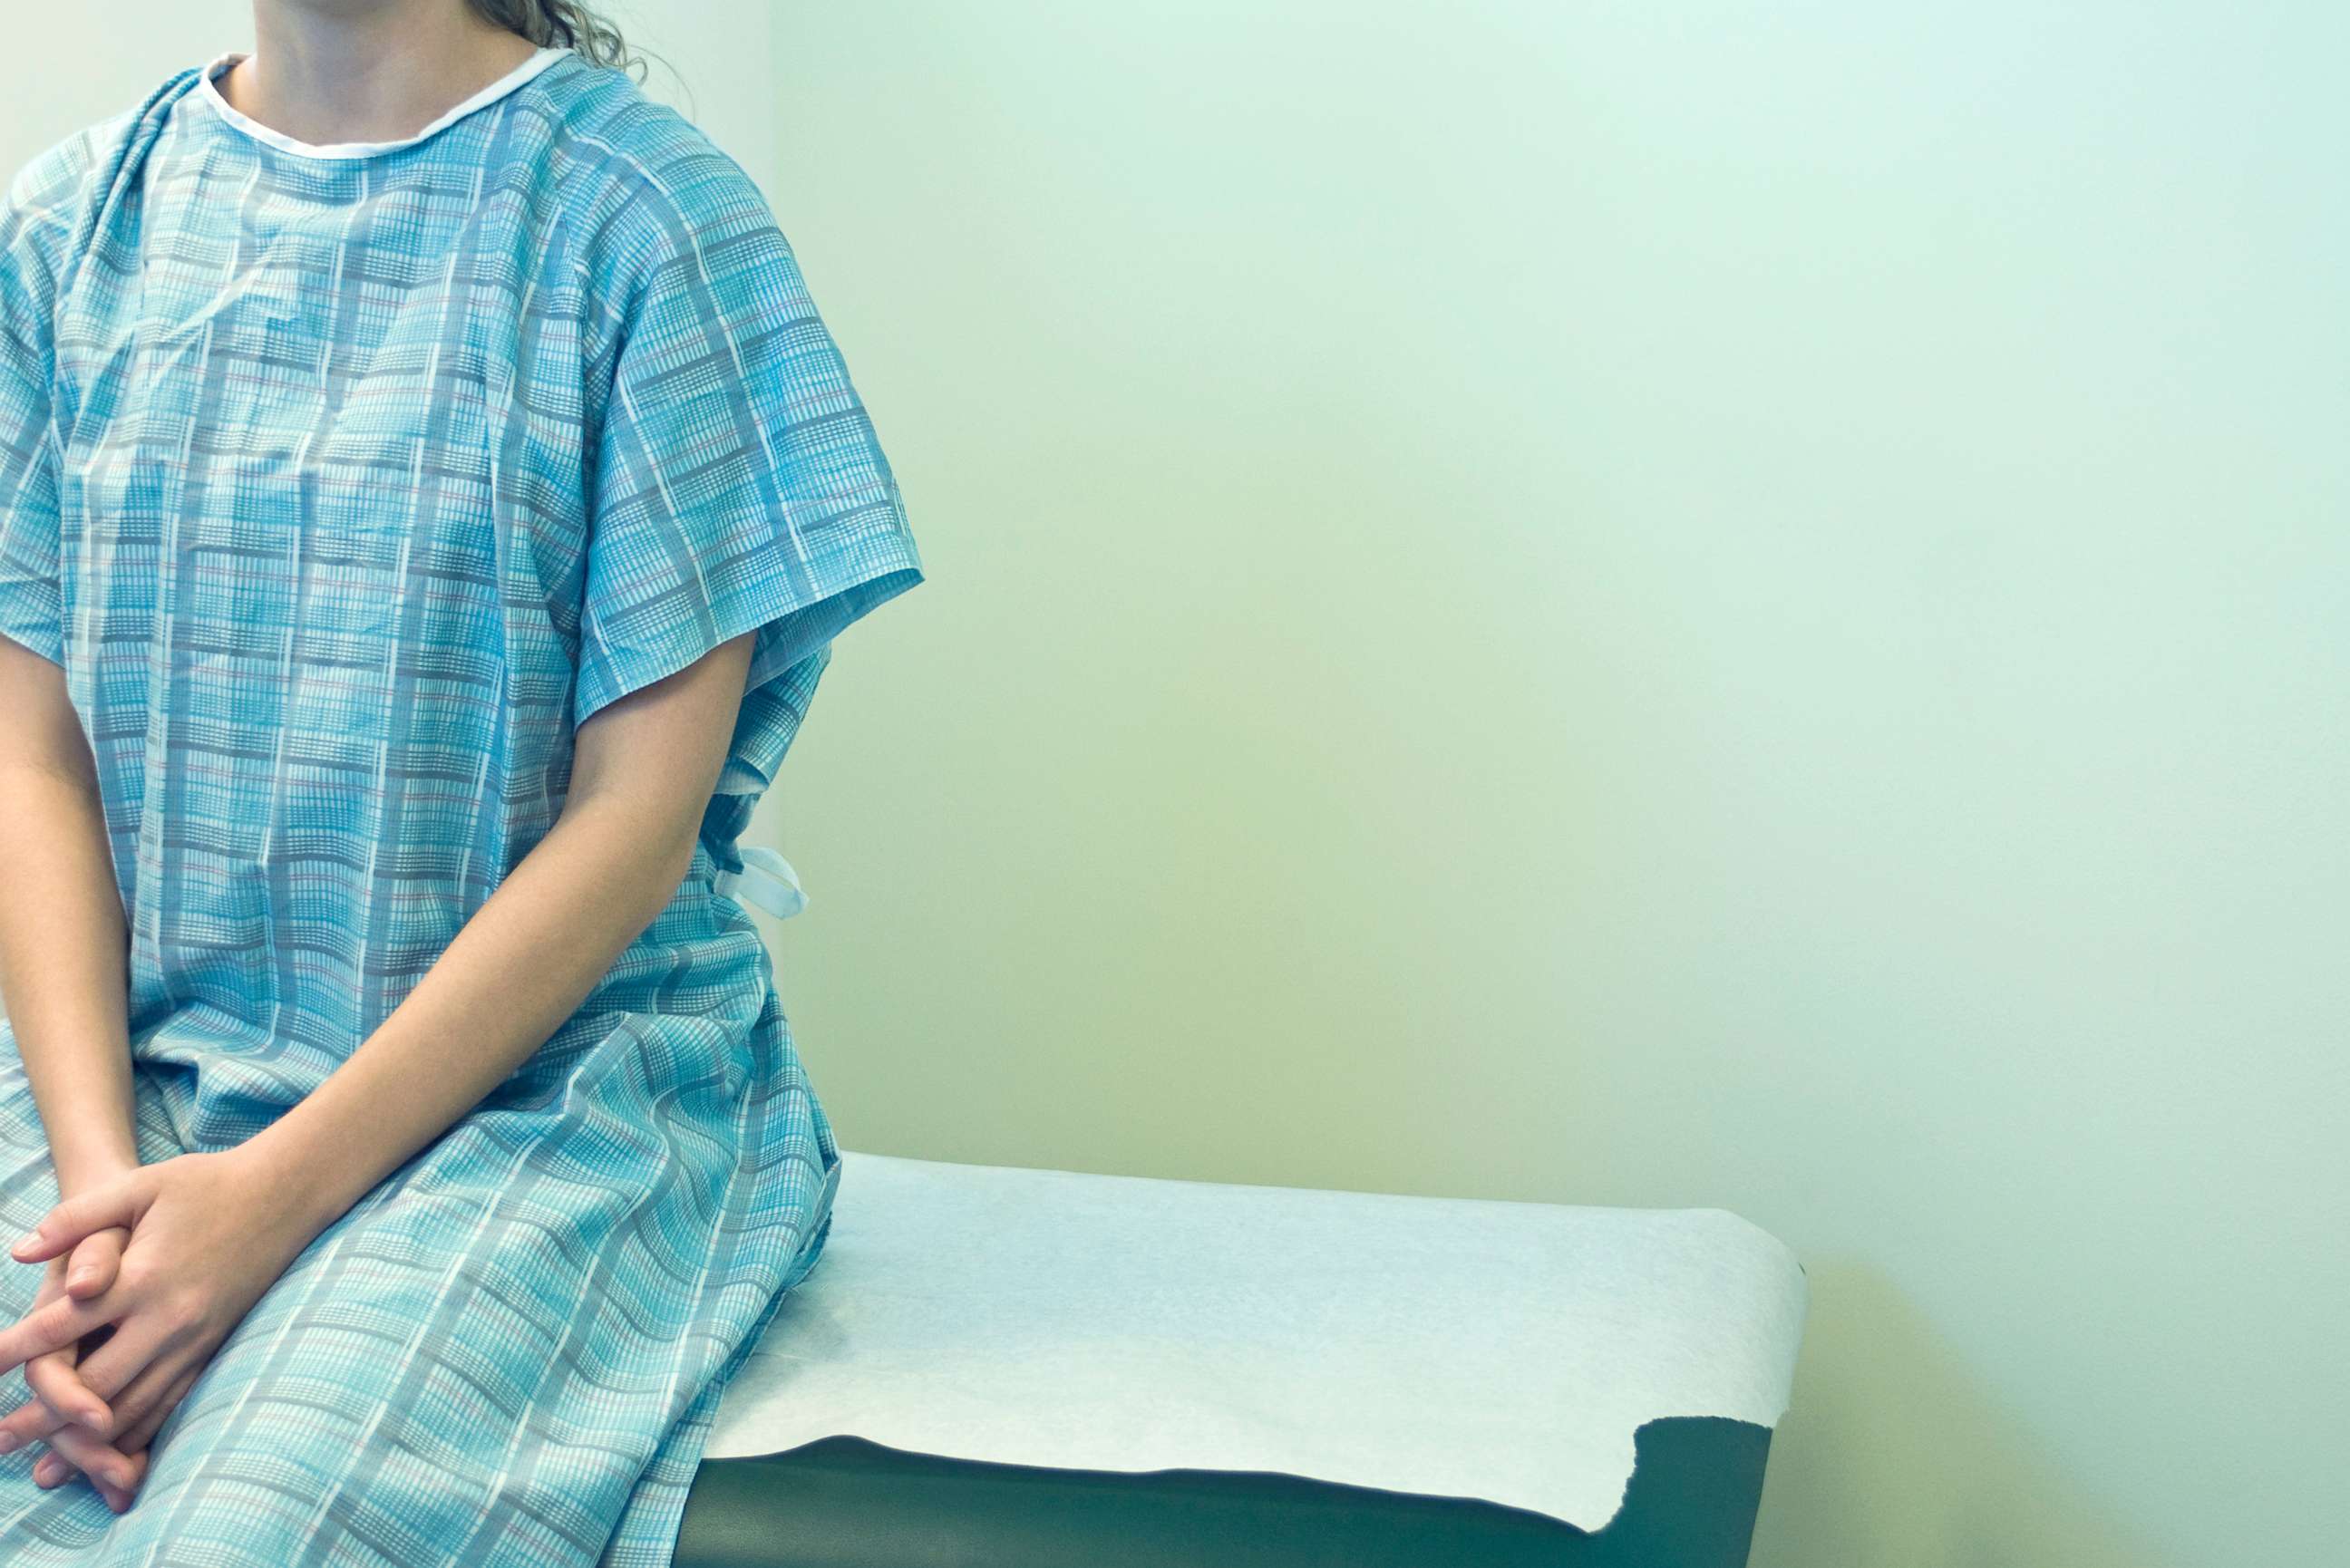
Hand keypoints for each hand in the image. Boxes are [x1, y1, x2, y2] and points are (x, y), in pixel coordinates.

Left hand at [1, 1149, 324, 1504]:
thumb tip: (21, 1251)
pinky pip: (169, 1405)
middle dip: (40, 1418)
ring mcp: (195, 1340)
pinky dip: (134, 1435)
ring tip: (44, 1468)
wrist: (284, 1195)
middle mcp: (168, 1318)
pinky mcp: (212, 1349)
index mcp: (143, 1277)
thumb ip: (77, 1217)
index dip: (15, 1349)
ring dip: (83, 1442)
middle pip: (94, 1385)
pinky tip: (106, 1452)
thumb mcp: (139, 1185)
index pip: (64, 1324)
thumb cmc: (206, 1185)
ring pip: (133, 1407)